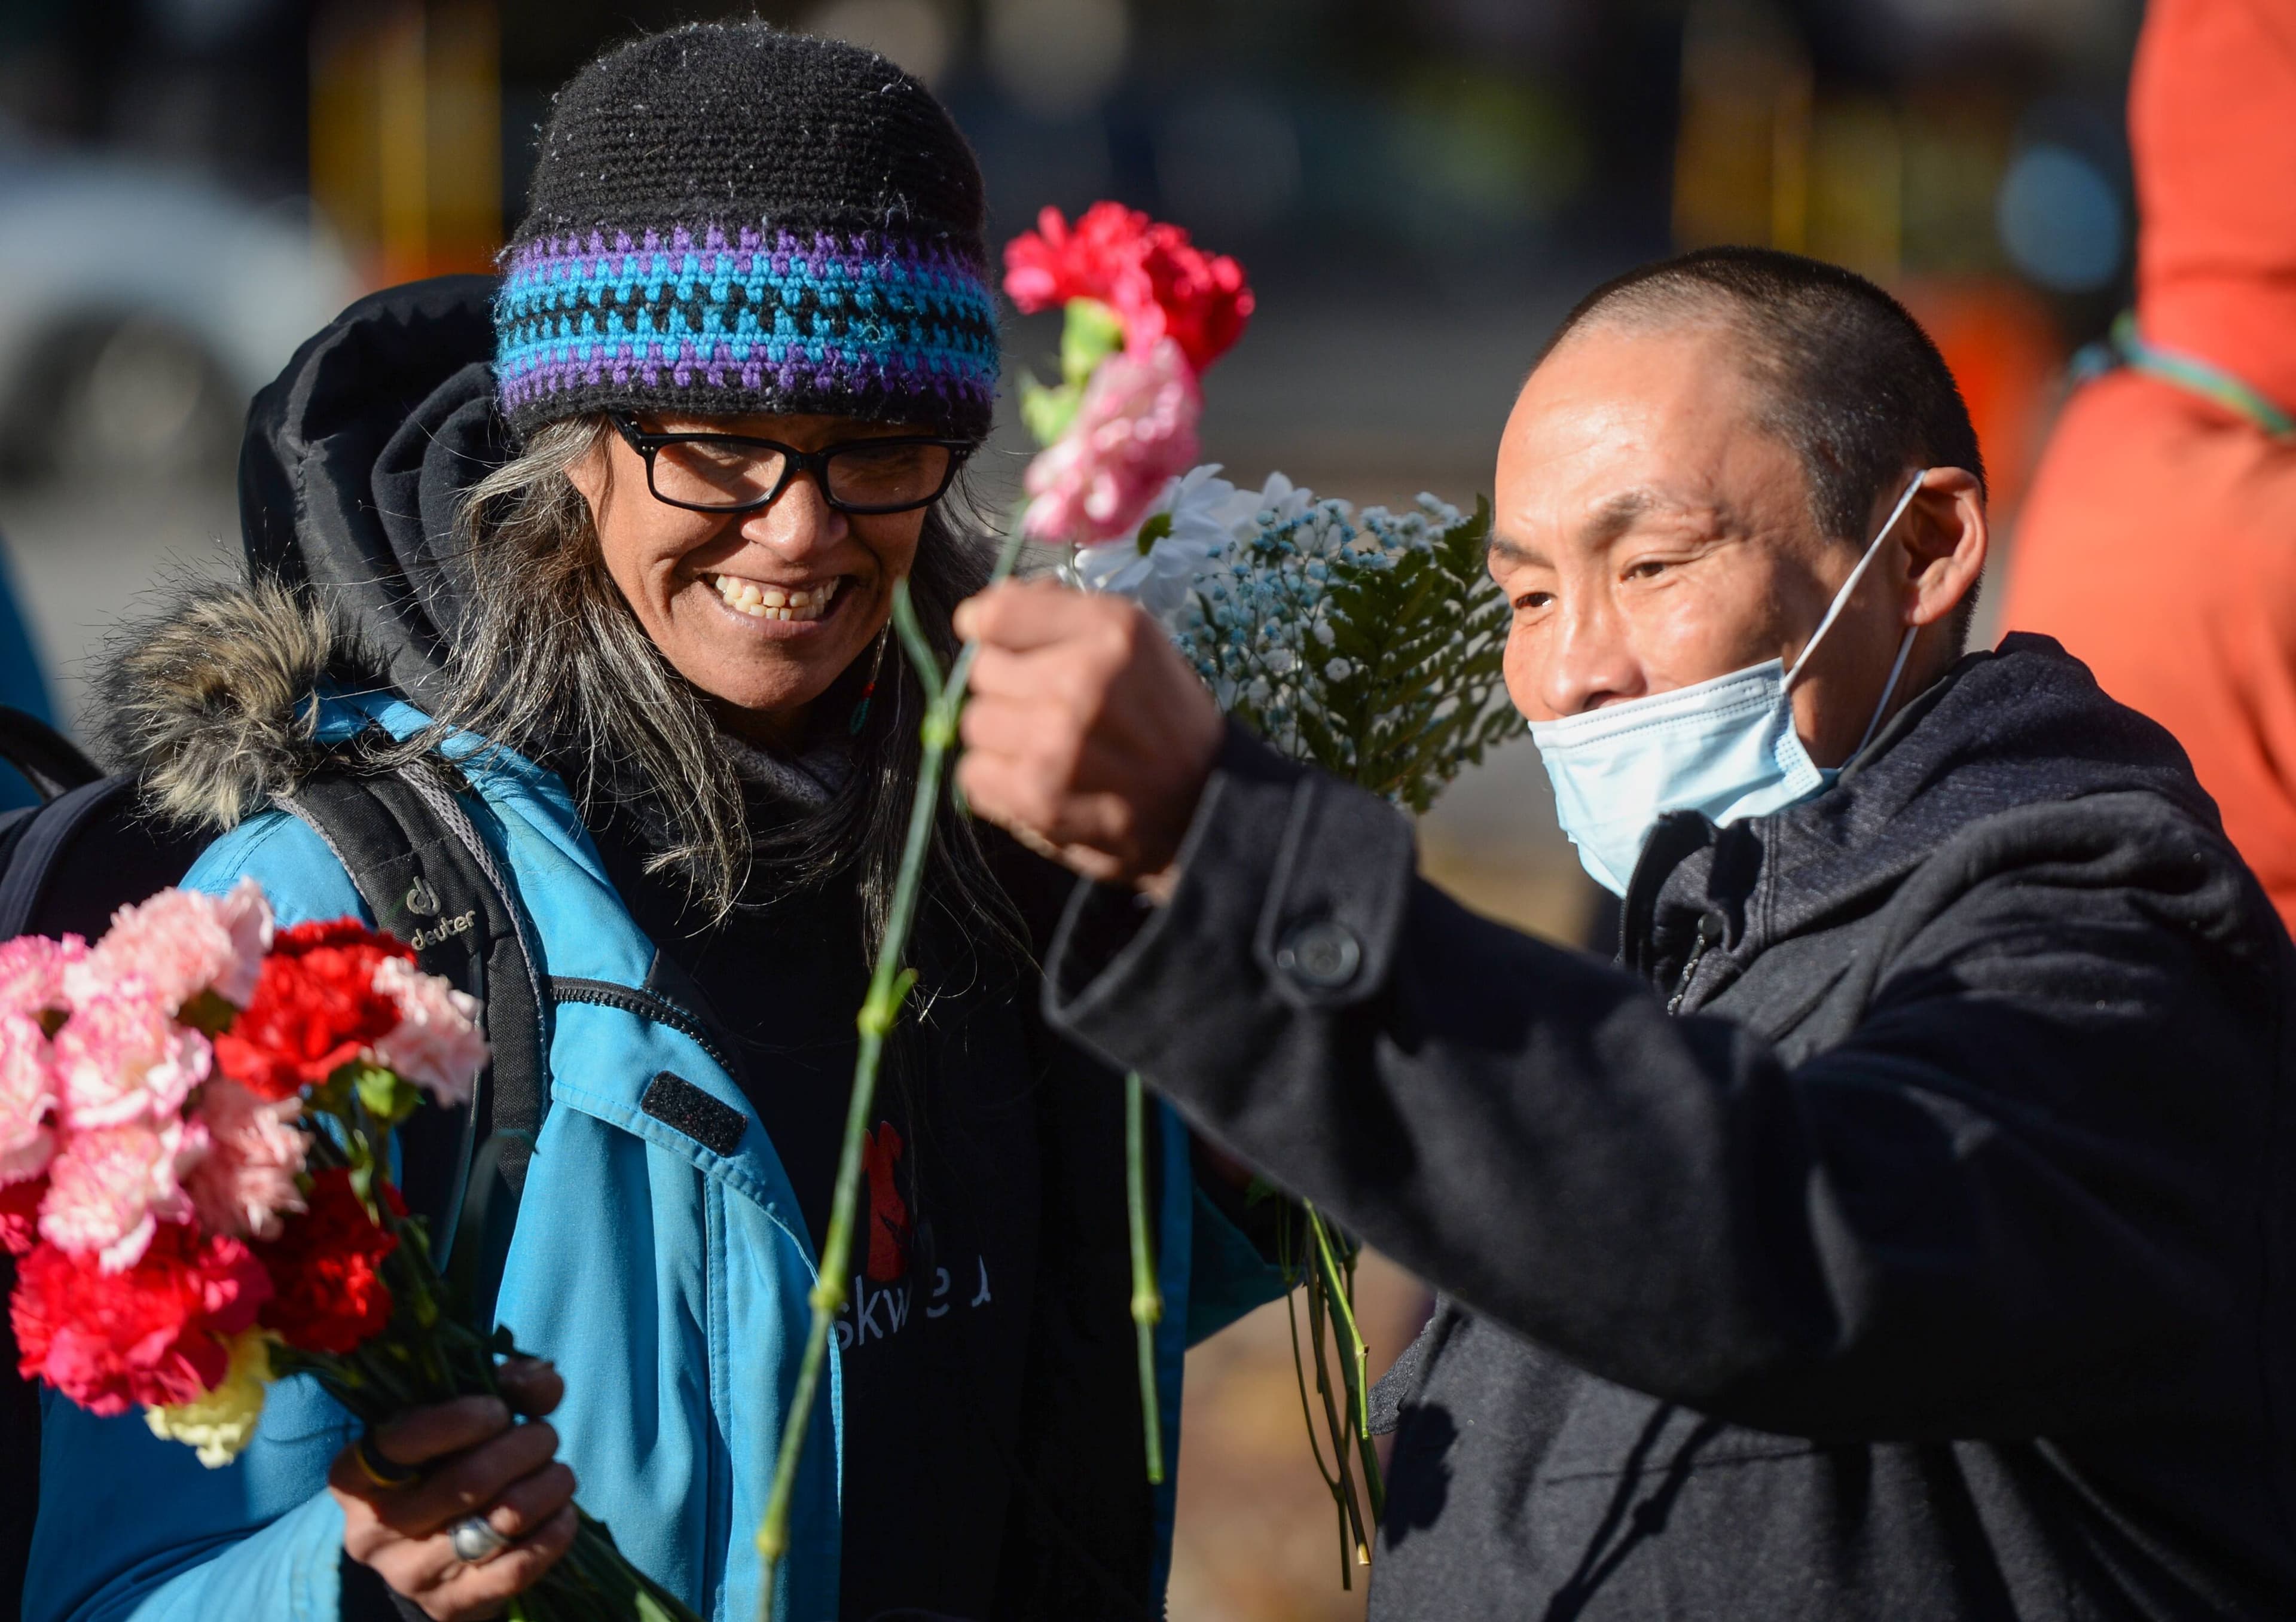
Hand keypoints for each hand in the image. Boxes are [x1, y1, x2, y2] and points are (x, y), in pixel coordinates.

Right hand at [328, 1359, 577, 1621]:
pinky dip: (555, 1530)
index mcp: (356, 1473)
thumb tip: (541, 1384)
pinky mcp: (450, 1605)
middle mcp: (373, 1529)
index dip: (463, 1418)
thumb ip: (504, 1385)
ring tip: (557, 1472)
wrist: (433, 1550)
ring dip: (549, 1484)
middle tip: (544, 1436)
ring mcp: (410, 1574)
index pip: (404, 1439)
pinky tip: (561, 1511)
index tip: (498, 1410)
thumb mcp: (459, 1414)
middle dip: (526, 1445)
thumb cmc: (446, 1462)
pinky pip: (518, 1566)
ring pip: (503, 1519)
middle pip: (469, 1480)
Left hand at [955, 581, 1222, 900]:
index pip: (998, 613)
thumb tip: (978, 616)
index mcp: (1111, 630)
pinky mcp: (1038, 798)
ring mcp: (1056, 742)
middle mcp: (1082, 680)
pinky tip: (1037, 781)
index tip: (998, 644)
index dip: (984, 627)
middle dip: (1008, 688)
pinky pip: (973, 775)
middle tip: (1047, 709)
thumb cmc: (1162, 717)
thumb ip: (1060, 615)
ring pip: (974, 724)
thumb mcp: (1135, 642)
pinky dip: (997, 782)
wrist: (1204, 804)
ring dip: (1001, 738)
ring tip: (1045, 749)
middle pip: (982, 671)